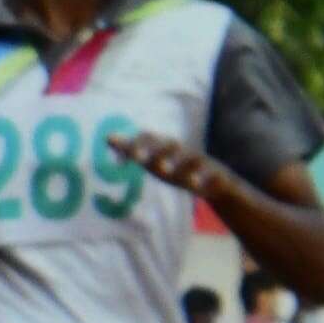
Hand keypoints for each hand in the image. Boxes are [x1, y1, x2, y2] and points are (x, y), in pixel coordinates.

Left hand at [109, 131, 225, 198]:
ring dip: (176, 162)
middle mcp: (180, 150)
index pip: (148, 138)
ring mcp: (197, 160)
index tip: (121, 153)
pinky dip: (201, 177)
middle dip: (153, 150)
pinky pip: (208, 173)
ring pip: (189, 156)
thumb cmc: (175, 169)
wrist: (215, 181)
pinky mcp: (213, 172)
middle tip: (139, 159)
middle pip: (168, 144)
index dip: (135, 143)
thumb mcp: (153, 161)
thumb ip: (133, 150)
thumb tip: (108, 137)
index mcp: (164, 147)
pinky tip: (194, 185)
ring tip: (165, 171)